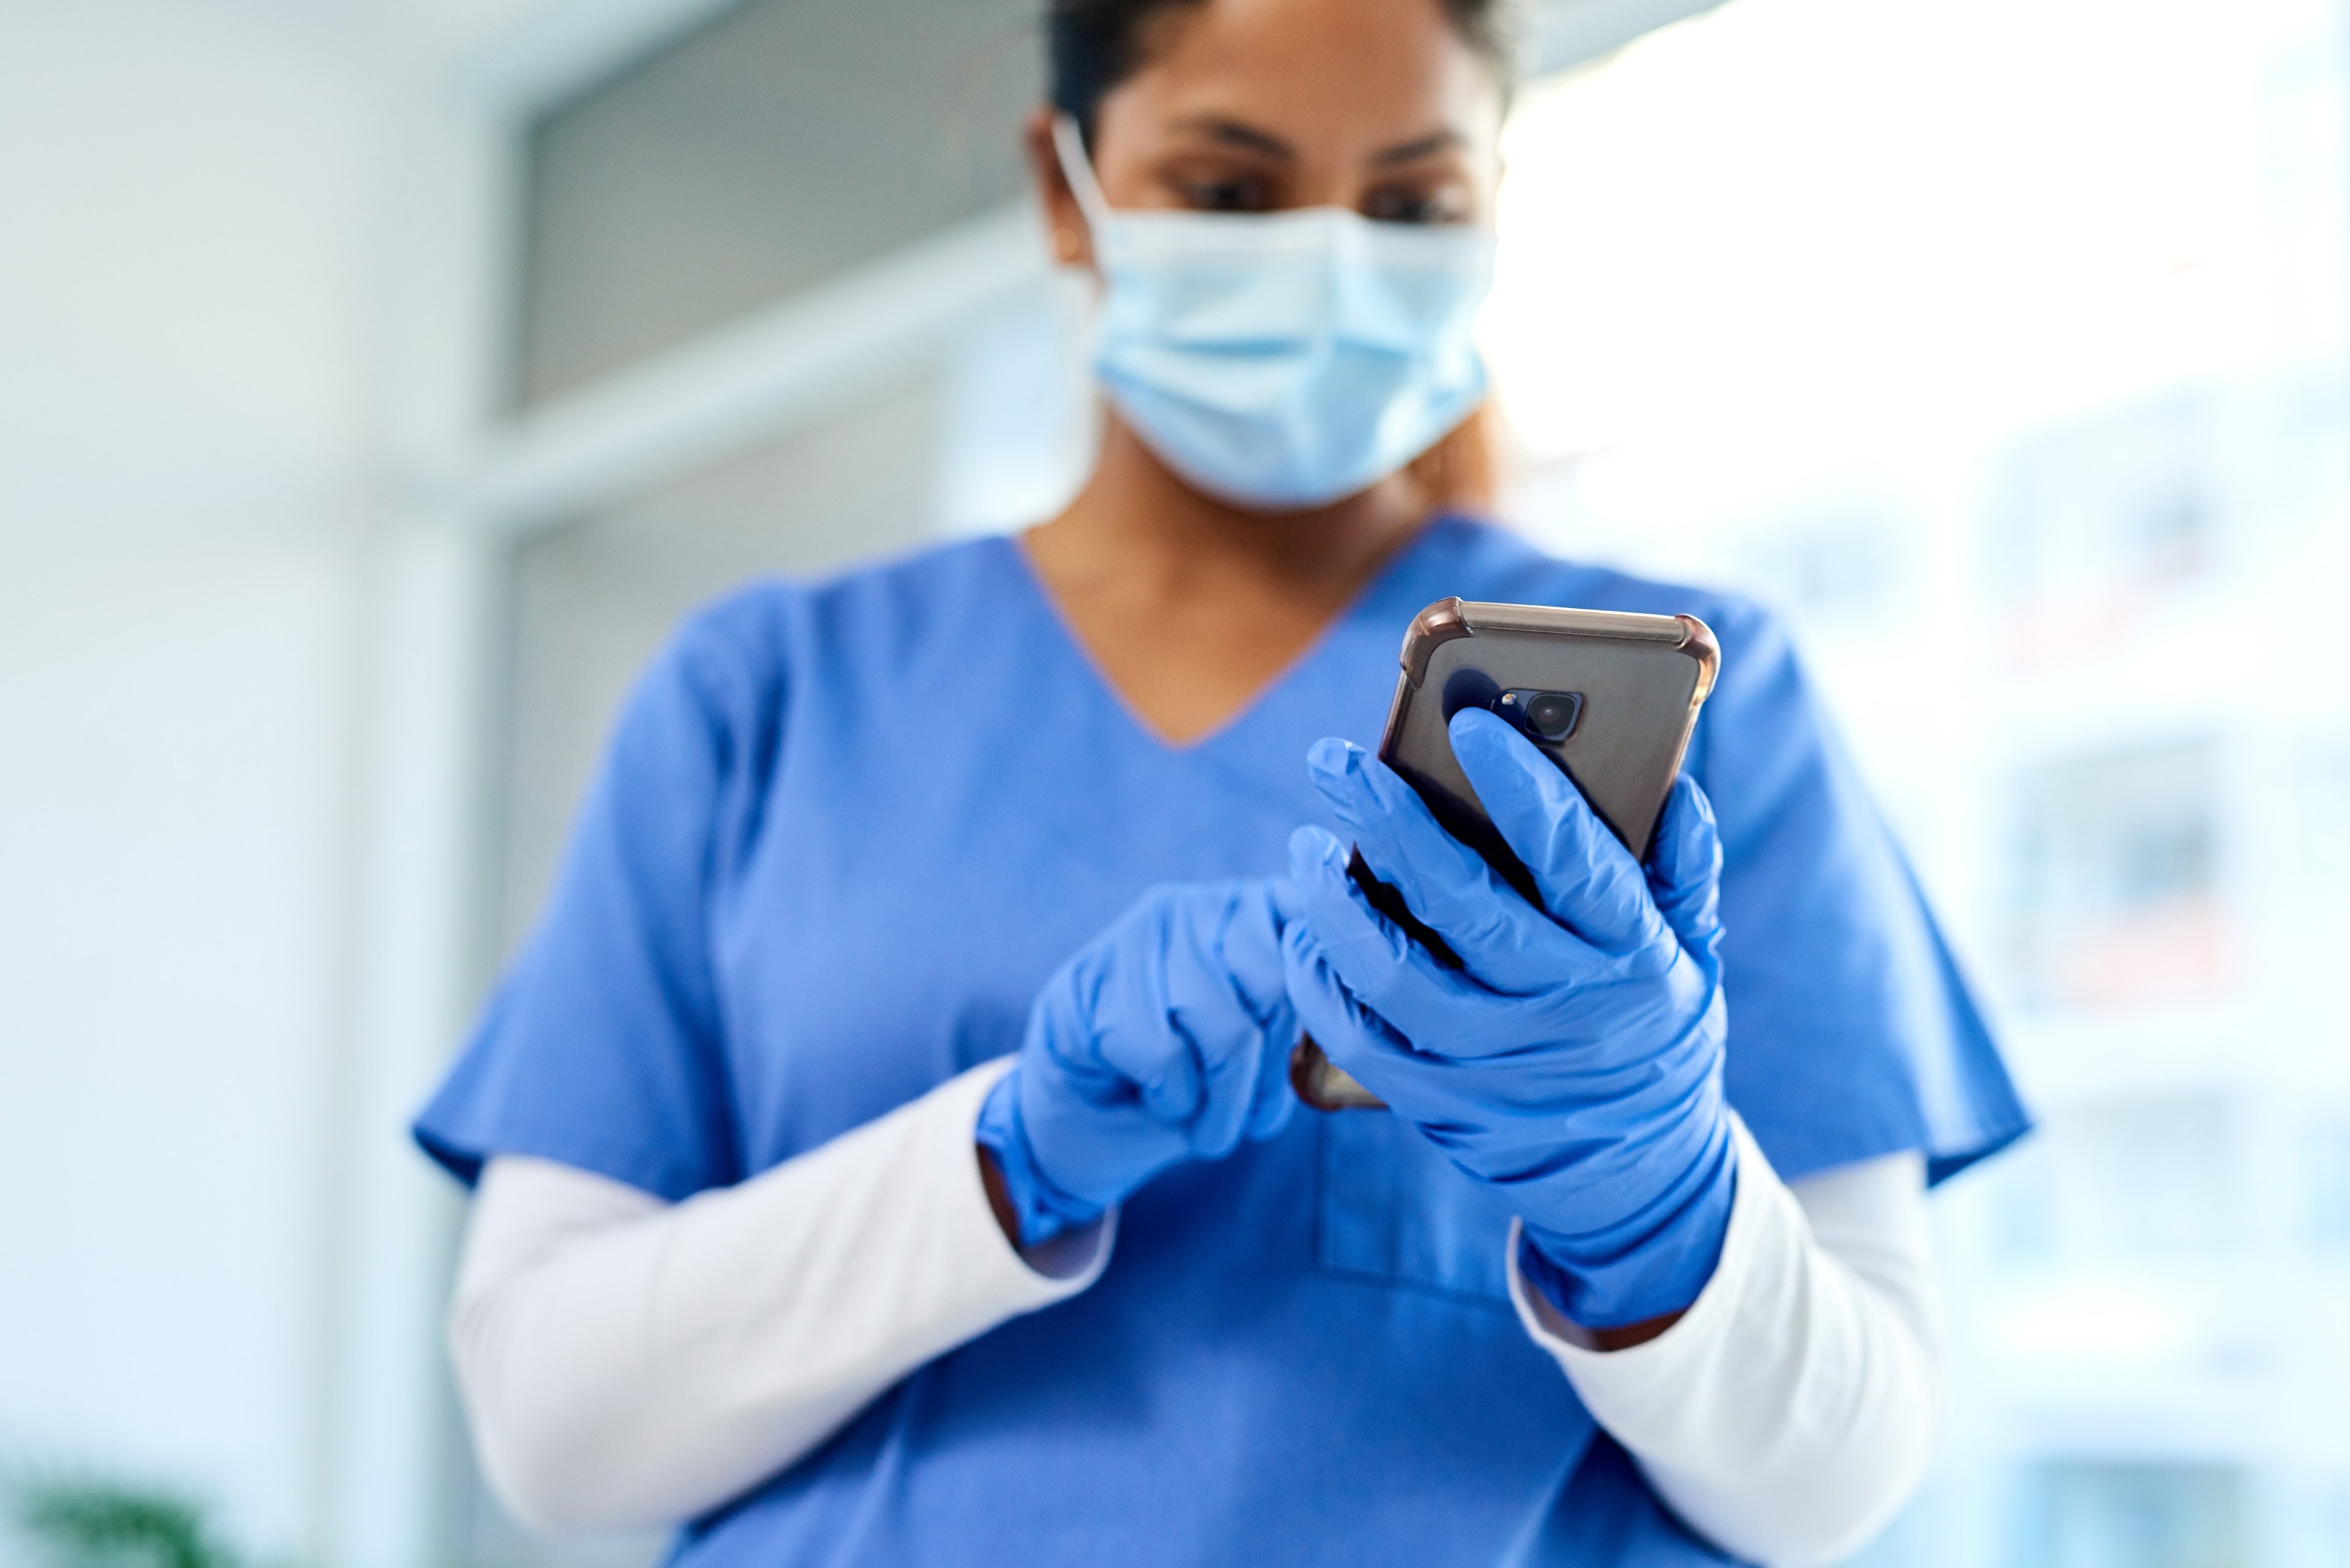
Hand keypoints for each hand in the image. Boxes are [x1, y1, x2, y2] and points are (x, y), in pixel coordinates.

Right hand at [977, 880, 1299, 1244]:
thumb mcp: (1260, 1048)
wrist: (1082, 1123)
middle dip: (1266, 1076)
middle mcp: (1200, 905)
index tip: (1313, 1062)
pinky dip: (1170, 1099)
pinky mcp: (1090, 982)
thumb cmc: (1188, 1084)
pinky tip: (1154, 1098)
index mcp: (1255, 908)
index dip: (1328, 1009)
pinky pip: (1164, 1055)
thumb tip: (1354, 1033)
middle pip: (1278, 988)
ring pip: (1225, 1029)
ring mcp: (1140, 934)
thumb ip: (1302, 1020)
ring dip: (1220, 1105)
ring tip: (1202, 1123)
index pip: (1318, 940)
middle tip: (1246, 1120)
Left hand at [1282, 710, 1735, 1328]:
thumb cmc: (1657, 1031)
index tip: (1469, 722)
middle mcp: (1561, 1006)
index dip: (1524, 788)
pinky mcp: (1440, 1102)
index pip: (1575, 858)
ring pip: (1391, 974)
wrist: (1639, 1179)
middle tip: (1332, 762)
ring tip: (1306, 845)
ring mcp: (1495, 1061)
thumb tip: (1675, 788)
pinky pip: (1358, 1038)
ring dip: (1332, 902)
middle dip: (1388, 820)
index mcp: (1631, 954)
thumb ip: (1684, 871)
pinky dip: (1319, 981)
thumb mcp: (1695, 955)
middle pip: (1461, 902)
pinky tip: (1307, 931)